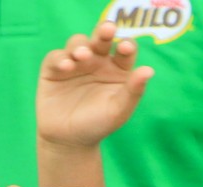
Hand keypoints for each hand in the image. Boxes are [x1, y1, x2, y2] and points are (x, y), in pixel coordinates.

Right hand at [36, 22, 154, 149]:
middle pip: (101, 38)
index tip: (125, 48)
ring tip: (83, 56)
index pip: (125, 50)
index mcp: (117, 68)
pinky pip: (56, 57)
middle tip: (107, 29)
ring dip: (80, 45)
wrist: (69, 141)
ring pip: (78, 43)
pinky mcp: (53, 69)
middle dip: (104, 31)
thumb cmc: (98, 125)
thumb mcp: (119, 110)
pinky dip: (61, 58)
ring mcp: (75, 63)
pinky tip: (67, 66)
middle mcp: (97, 61)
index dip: (126, 46)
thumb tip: (149, 70)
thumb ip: (134, 90)